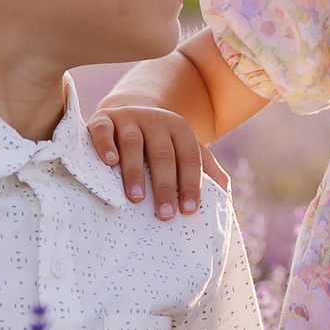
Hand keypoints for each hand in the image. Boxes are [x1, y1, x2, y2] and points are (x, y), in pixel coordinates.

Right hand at [90, 103, 227, 218]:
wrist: (127, 115)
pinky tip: (110, 162)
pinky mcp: (103, 119)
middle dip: (165, 185)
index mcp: (180, 129)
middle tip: (164, 215)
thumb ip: (206, 170)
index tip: (188, 211)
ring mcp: (128, 118)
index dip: (191, 184)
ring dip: (135, 171)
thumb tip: (226, 197)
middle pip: (163, 154)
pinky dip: (106, 145)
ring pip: (133, 143)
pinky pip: (103, 130)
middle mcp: (156, 120)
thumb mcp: (185, 150)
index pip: (189, 158)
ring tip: (136, 198)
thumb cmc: (159, 145)